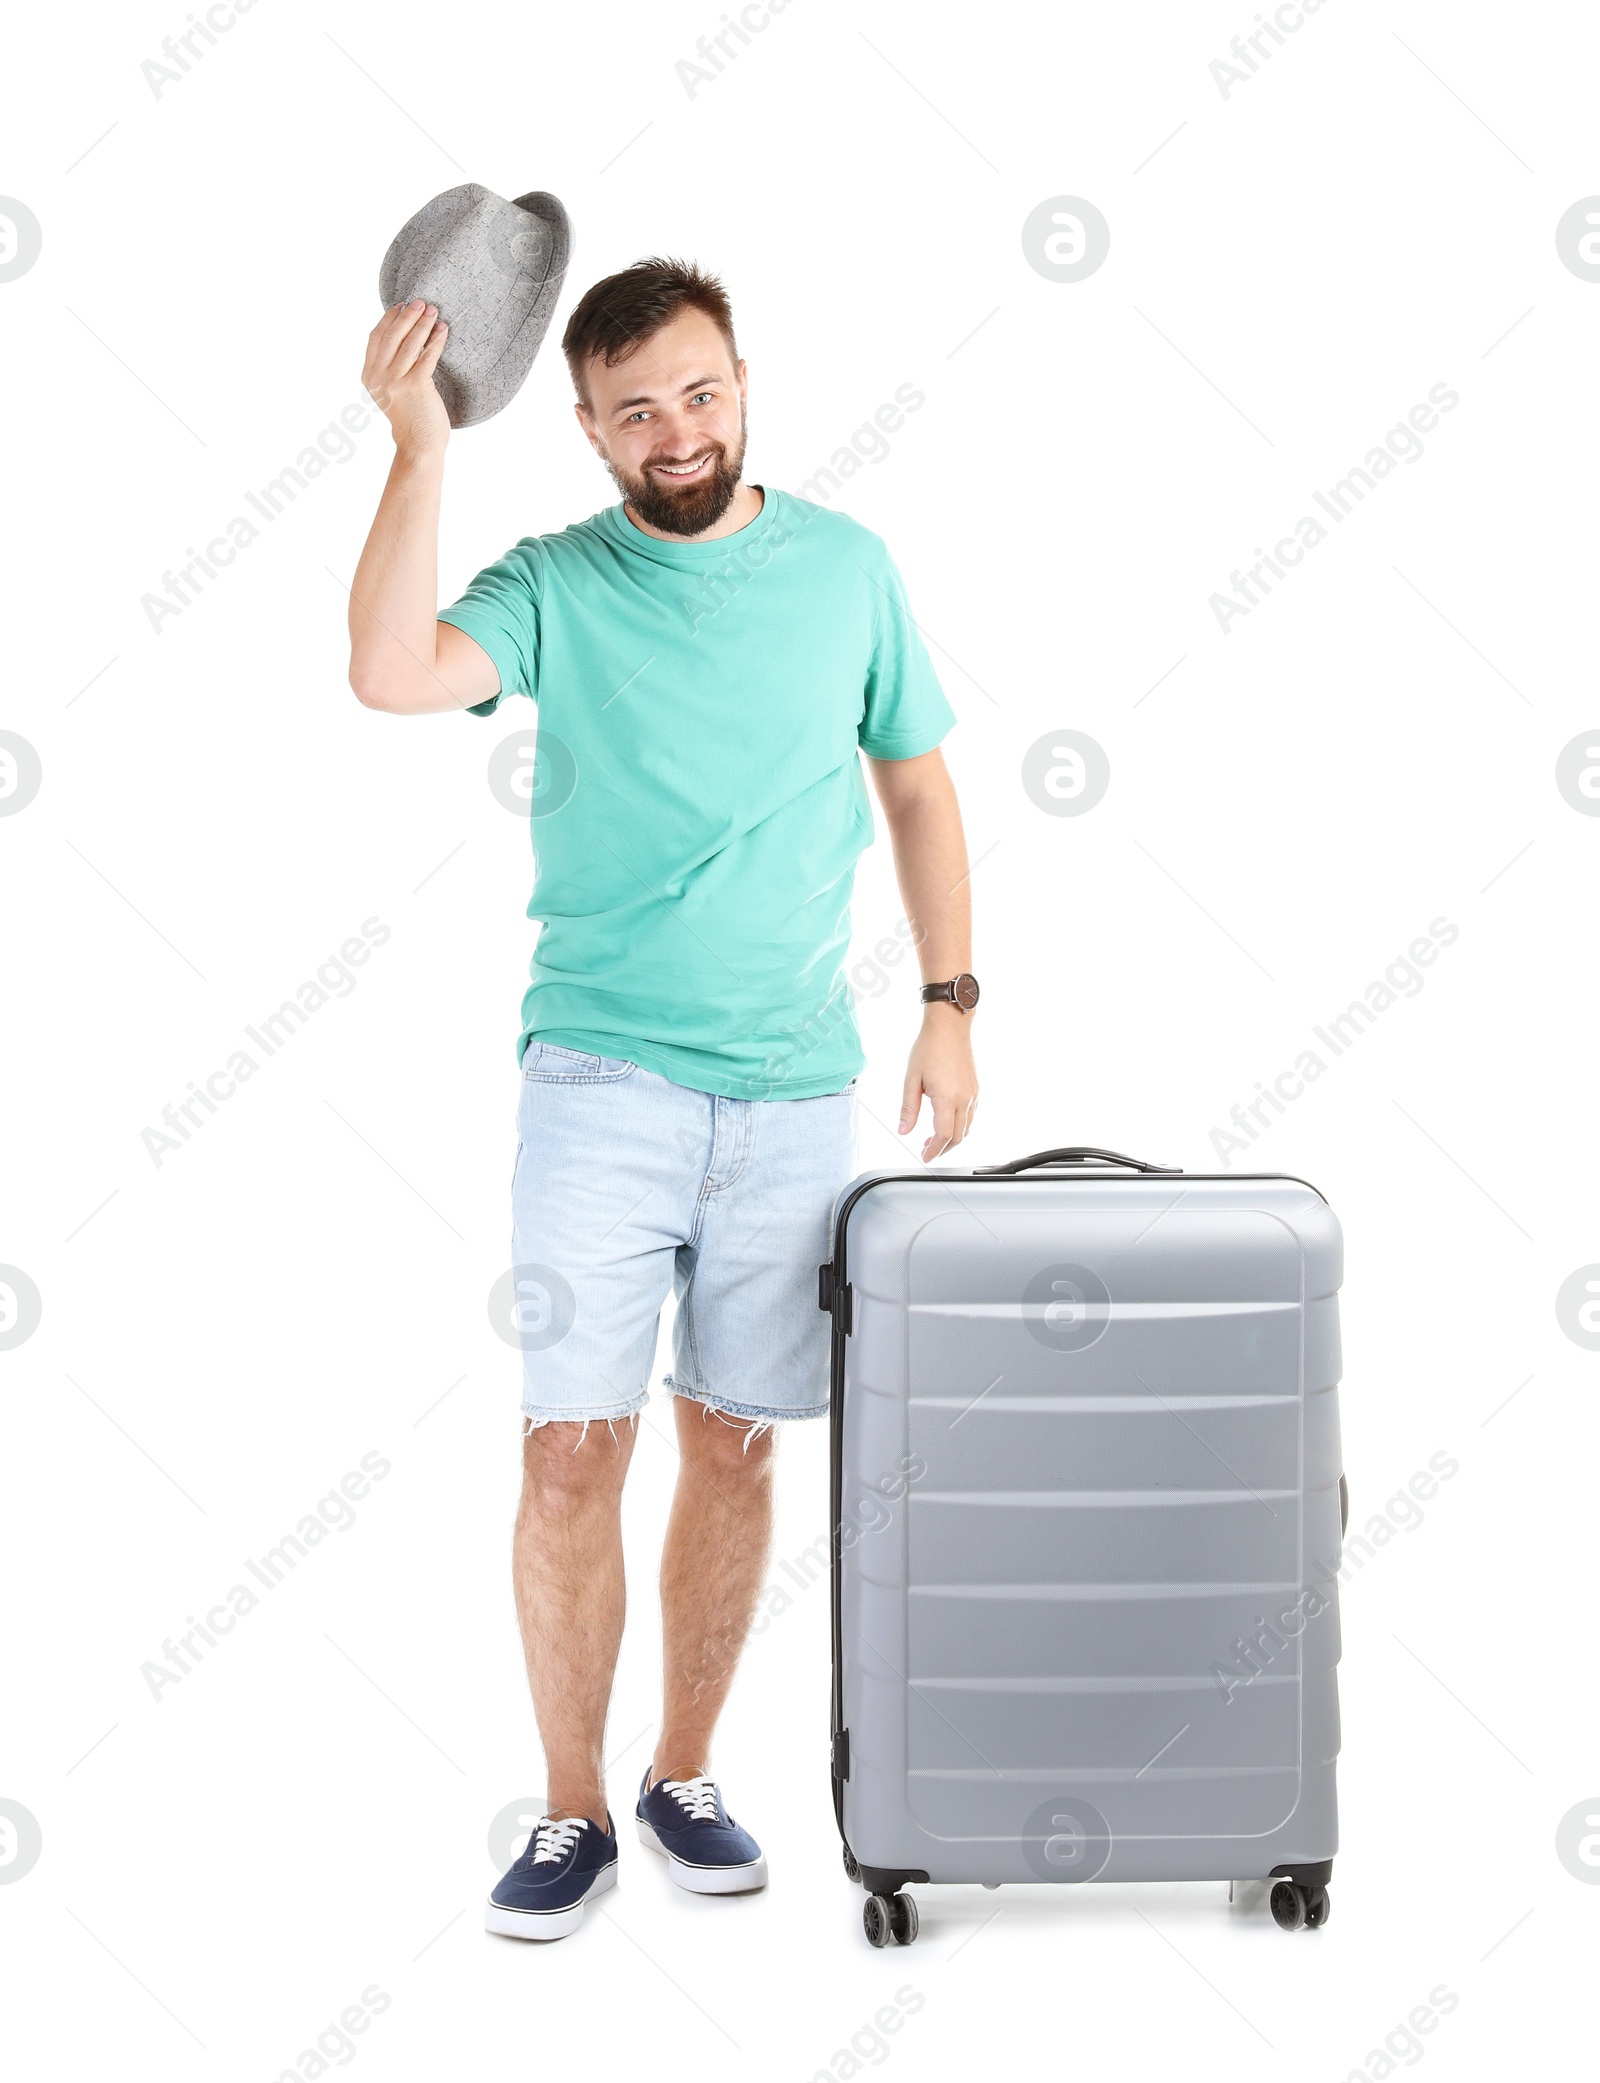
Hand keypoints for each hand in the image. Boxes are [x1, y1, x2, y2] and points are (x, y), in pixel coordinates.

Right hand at [362, 299, 449, 454]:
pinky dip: (437, 341)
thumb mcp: (389, 391)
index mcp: (368, 376)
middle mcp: (379, 377)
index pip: (375, 337)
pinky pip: (428, 356)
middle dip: (407, 315)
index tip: (400, 305)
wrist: (418, 446)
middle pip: (392, 336)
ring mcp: (396, 382)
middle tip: (422, 302)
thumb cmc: (409, 418)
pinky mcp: (416, 386)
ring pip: (410, 343)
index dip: (388, 318)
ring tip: (434, 311)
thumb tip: (401, 337)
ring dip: (423, 324)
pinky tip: (444, 331)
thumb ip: (388, 369)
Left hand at [899, 1007, 977, 1161]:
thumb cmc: (930, 1048)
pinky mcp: (975, 1089)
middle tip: (927, 1150)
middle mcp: (964, 1099)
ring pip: (966, 1128)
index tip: (925, 1156)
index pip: (943, 1135)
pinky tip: (947, 1122)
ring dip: (952, 1139)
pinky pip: (971, 1116)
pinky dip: (960, 1126)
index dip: (934, 1150)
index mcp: (947, 1098)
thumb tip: (904, 1130)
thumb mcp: (912, 1079)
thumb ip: (909, 1108)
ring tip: (935, 1139)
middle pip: (957, 1137)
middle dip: (943, 1148)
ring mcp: (972, 1094)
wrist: (949, 1028)